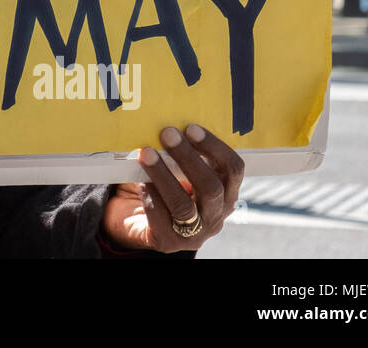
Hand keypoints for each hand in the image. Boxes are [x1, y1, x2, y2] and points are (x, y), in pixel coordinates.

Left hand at [101, 123, 243, 252]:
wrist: (134, 219)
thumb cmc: (161, 186)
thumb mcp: (177, 169)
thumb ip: (180, 153)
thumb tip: (169, 125)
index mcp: (225, 193)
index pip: (233, 170)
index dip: (215, 147)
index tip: (191, 127)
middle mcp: (215, 215)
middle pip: (211, 188)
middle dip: (188, 158)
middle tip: (166, 134)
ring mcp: (194, 233)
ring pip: (184, 205)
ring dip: (163, 175)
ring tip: (146, 153)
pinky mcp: (169, 242)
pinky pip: (160, 218)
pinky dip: (149, 195)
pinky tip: (139, 179)